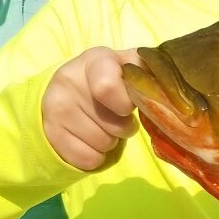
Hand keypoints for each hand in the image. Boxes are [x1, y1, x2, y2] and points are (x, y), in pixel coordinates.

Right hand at [42, 47, 138, 170]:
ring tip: (103, 126)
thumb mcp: (126, 67)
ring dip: (111, 142)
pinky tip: (90, 139)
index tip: (128, 105)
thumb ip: (146, 72)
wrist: (65, 91)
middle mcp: (69, 80)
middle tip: (117, 117)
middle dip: (124, 127)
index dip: (125, 104)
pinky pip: (89, 159)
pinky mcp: (50, 133)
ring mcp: (56, 107)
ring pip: (103, 144)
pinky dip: (96, 156)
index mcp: (95, 59)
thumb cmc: (110, 79)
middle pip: (113, 125)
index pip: (106, 87)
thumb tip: (168, 89)